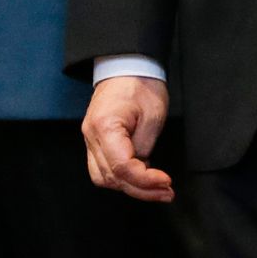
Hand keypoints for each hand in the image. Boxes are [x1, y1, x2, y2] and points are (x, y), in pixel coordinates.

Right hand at [81, 76, 173, 201]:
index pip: (122, 167)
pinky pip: (103, 168)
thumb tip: (143, 169)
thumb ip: (144, 147)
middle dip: (141, 190)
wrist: (126, 65)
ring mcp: (90, 138)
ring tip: (155, 188)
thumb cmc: (141, 85)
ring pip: (103, 178)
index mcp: (105, 126)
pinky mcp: (95, 139)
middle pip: (111, 177)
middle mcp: (91, 135)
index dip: (146, 181)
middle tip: (166, 192)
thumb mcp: (152, 116)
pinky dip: (121, 177)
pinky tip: (140, 176)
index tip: (167, 181)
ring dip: (130, 187)